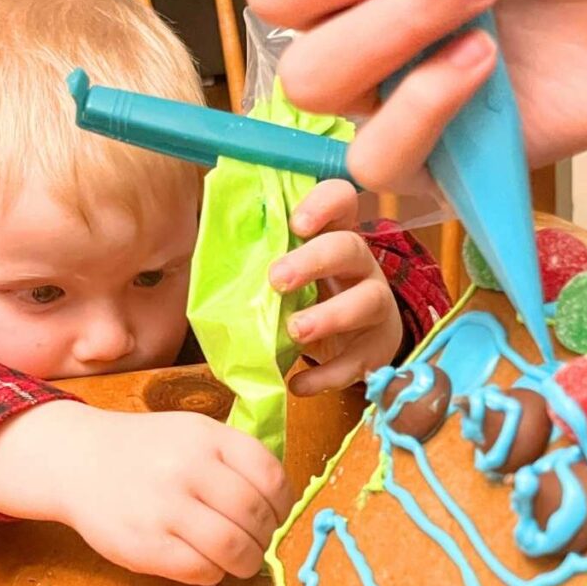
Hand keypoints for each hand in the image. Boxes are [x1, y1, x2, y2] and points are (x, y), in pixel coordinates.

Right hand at [0, 401, 294, 584]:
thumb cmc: (147, 450)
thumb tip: (280, 505)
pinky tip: (208, 563)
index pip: (270, 477)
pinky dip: (215, 572)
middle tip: (258, 540)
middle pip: (255, 516)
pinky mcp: (145, 545)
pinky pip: (201, 570)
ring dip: (247, 561)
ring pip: (233, 548)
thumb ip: (235, 459)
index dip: (283, 504)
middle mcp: (187, 469)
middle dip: (266, 536)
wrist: (78, 461)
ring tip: (241, 559)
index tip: (276, 514)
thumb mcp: (194, 433)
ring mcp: (164, 508)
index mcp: (207, 437)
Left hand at [270, 179, 402, 395]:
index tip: (296, 221)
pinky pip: (357, 362)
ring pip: (367, 301)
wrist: (350, 350)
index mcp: (335, 238)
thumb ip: (264, 262)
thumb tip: (209, 255)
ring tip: (294, 330)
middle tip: (276, 279)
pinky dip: (326, 376)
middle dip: (313, 261)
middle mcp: (362, 267)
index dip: (324, 203)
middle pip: (350, 247)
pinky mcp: (377, 350)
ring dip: (329, 315)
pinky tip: (298, 385)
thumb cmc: (308, 303)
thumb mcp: (290, 277)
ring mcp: (375, 307)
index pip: (342, 201)